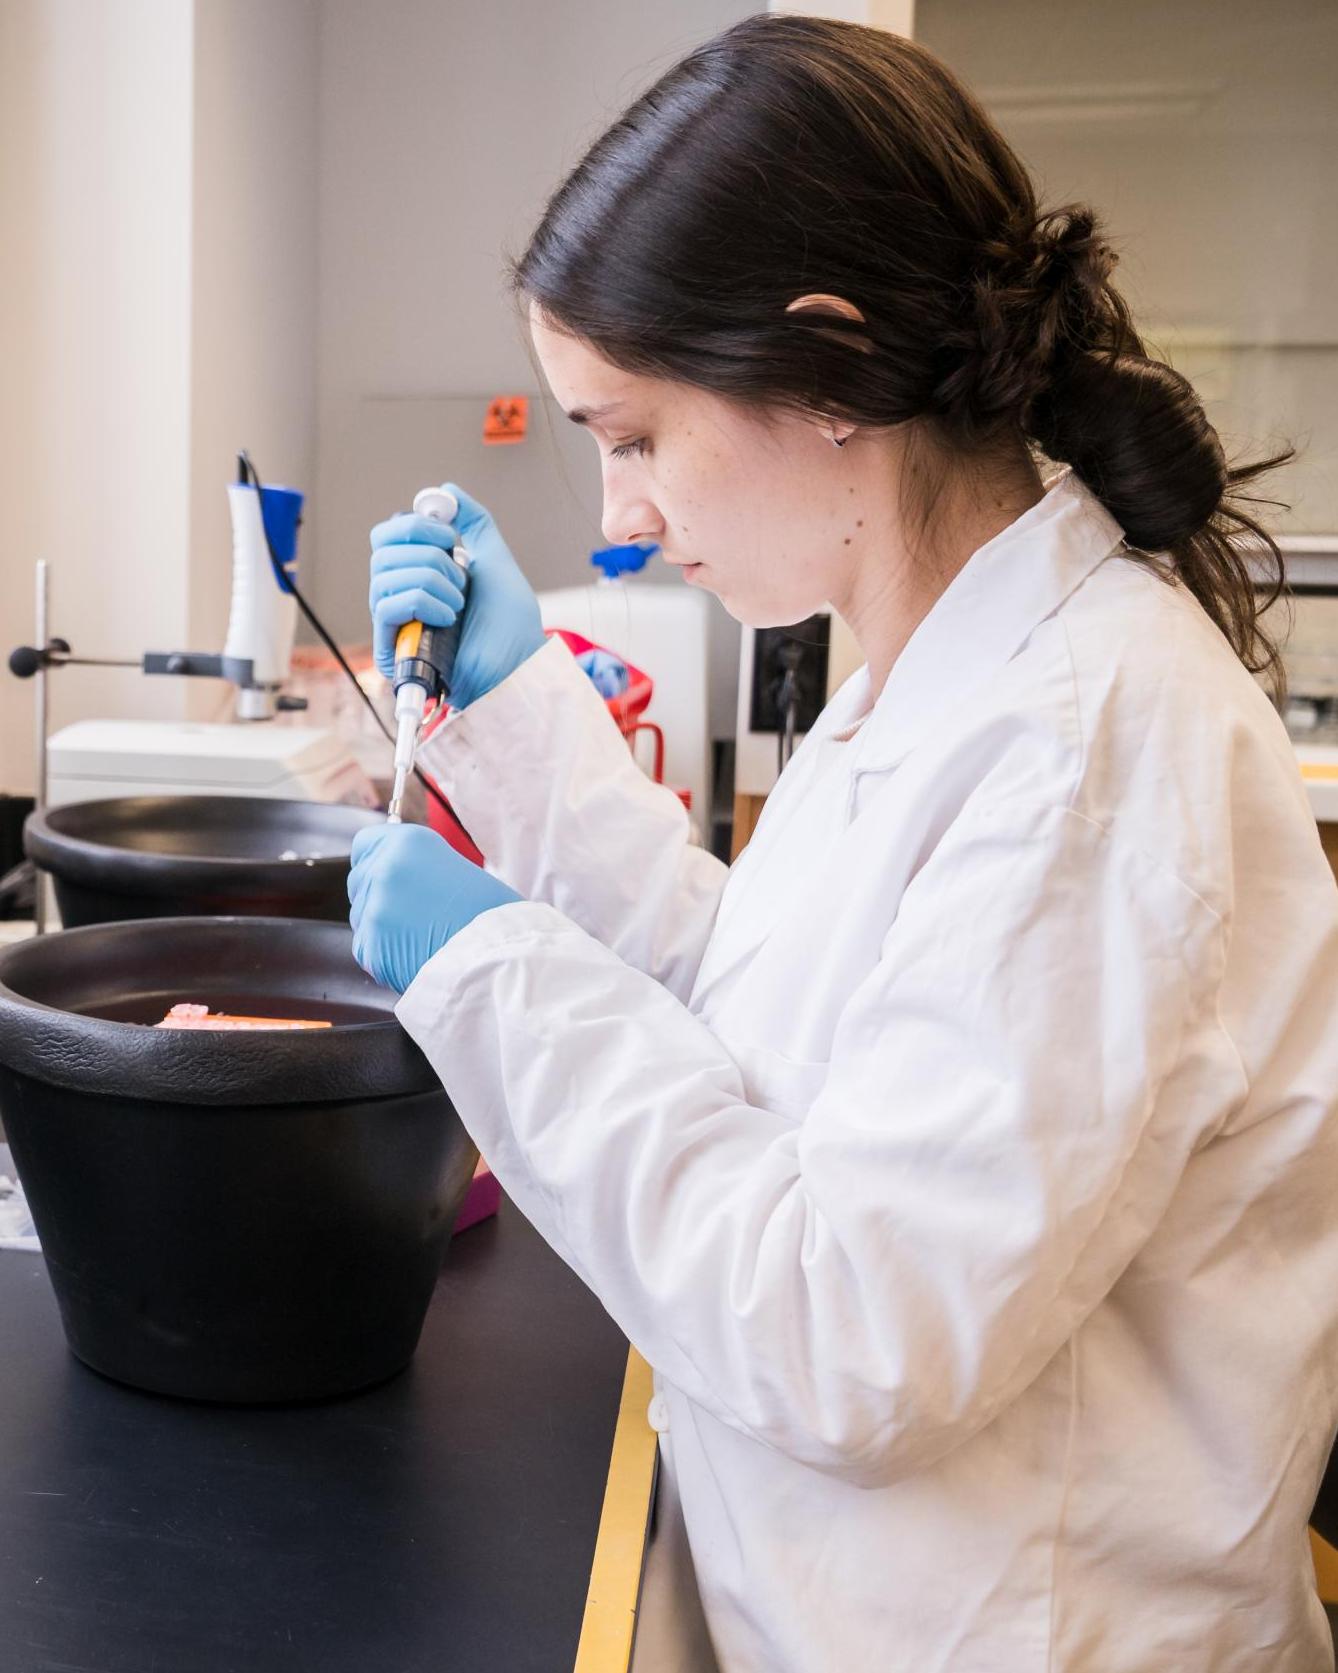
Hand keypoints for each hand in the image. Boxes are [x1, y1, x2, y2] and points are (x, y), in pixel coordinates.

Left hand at [348, 824, 520, 993]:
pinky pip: (367, 950)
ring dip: (382, 928)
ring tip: (421, 937)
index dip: (376, 860)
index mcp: (408, 843)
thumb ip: (418, 867)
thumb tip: (400, 876)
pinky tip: (415, 955)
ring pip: (362, 918)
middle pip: (359, 882)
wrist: (497, 957)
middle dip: (379, 897)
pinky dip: (384, 956)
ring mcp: (373, 910)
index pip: (364, 843)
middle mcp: (385, 870)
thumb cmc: (490, 915)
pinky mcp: (370, 947)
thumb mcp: (455, 869)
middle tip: (414, 913)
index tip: (387, 873)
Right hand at [369, 483, 546, 709]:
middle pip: (381, 550)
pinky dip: (423, 602)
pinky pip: (386, 605)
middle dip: (429, 555)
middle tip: (460, 577)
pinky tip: (447, 618)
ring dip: (433, 582)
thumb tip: (445, 490)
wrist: (517, 663)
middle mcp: (399, 595)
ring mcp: (394, 623)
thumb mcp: (494, 559)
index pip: (386, 535)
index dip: (415, 526)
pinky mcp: (391, 649)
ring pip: (385, 576)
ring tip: (459, 603)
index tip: (449, 537)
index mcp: (417, 573)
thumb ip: (473, 521)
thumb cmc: (509, 623)